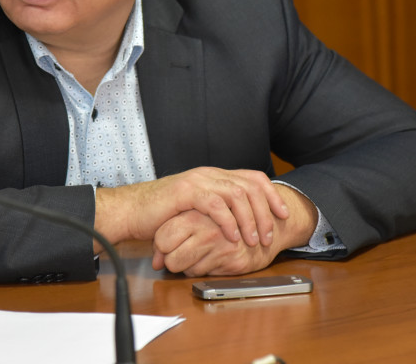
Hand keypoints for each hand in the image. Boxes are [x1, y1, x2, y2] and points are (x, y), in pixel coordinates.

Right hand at [151, 184, 316, 275]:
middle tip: (269, 235)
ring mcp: (198, 181)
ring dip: (250, 219)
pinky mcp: (186, 192)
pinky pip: (216, 205)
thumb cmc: (162, 215)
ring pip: (236, 194)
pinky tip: (232, 237)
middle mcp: (209, 174)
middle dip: (265, 212)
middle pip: (250, 186)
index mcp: (214, 176)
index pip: (253, 178)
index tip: (283, 214)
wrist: (132, 211)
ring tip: (254, 240)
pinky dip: (228, 221)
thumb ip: (217, 210)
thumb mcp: (196, 210)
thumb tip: (243, 224)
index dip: (272, 195)